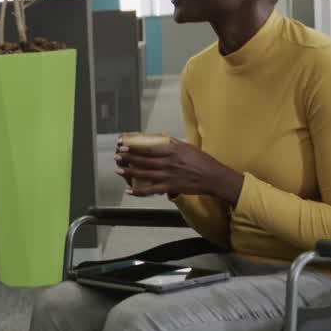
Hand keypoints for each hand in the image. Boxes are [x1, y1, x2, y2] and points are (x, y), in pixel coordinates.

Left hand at [116, 136, 243, 203]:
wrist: (213, 177)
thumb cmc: (202, 161)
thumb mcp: (187, 147)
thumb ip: (173, 144)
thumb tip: (161, 140)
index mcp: (171, 151)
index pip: (148, 149)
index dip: (134, 148)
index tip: (123, 146)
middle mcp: (168, 162)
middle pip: (143, 160)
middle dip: (128, 159)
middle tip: (117, 157)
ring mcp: (168, 175)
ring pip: (144, 174)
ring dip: (129, 172)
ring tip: (118, 170)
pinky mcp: (170, 187)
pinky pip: (151, 190)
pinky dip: (139, 191)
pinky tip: (129, 191)